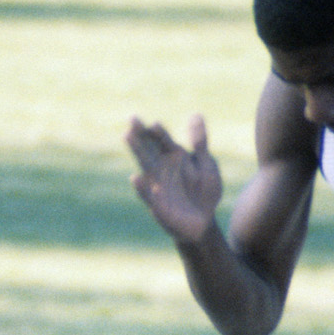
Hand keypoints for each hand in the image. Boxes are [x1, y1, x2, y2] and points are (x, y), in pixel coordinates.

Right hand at [126, 114, 221, 243]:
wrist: (203, 221)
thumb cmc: (204, 191)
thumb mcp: (206, 164)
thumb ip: (200, 143)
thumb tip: (196, 114)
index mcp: (174, 156)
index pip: (163, 139)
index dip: (159, 132)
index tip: (155, 124)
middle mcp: (162, 168)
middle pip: (149, 147)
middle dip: (141, 134)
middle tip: (132, 119)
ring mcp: (157, 185)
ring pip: (145, 165)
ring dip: (137, 151)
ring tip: (127, 136)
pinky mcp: (157, 205)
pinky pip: (148, 196)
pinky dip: (143, 188)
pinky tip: (136, 178)